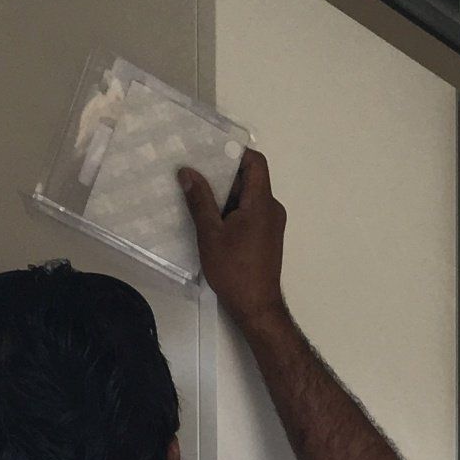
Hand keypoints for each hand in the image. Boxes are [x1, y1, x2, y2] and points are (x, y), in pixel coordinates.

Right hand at [180, 148, 285, 327]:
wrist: (256, 308)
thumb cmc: (235, 271)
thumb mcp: (211, 234)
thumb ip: (200, 200)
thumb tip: (187, 172)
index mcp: (262, 203)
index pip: (255, 162)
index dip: (235, 152)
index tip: (210, 150)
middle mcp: (272, 209)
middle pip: (250, 178)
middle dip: (223, 173)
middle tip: (195, 169)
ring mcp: (271, 224)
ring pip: (248, 197)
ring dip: (225, 193)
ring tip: (197, 191)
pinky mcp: (266, 237)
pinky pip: (249, 212)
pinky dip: (232, 209)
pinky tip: (209, 215)